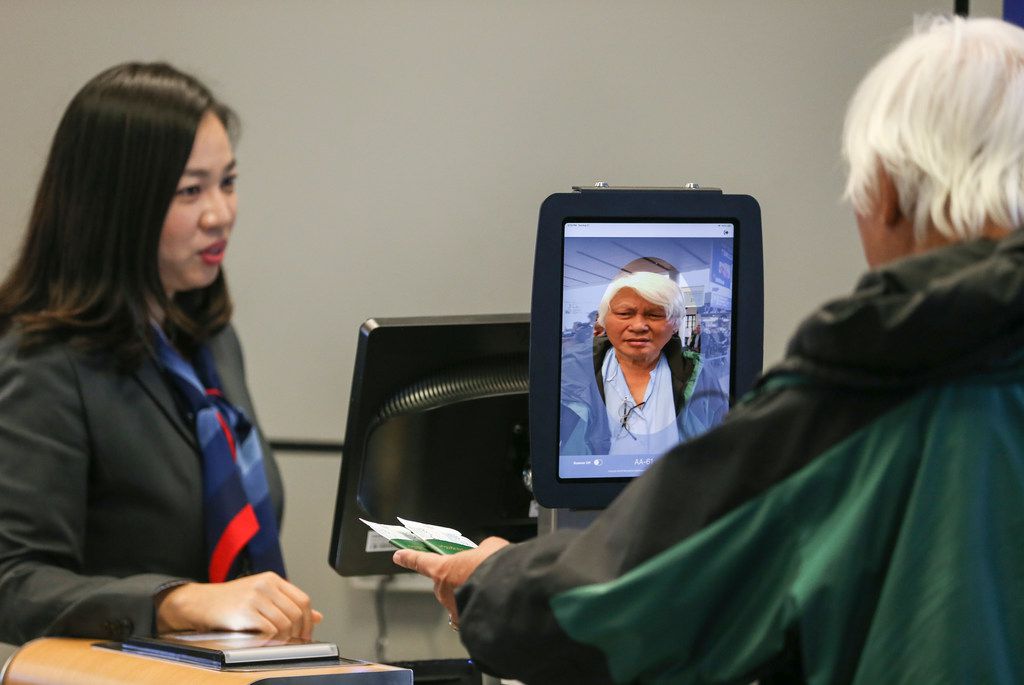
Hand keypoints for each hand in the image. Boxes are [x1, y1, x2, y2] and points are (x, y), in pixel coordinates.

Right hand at [155, 572, 323, 638]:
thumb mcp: (262, 595)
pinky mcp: (246, 611)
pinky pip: (270, 629)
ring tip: (279, 642)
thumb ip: (288, 603)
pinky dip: (272, 639)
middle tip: (294, 642)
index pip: (303, 599)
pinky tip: (266, 640)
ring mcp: (256, 597)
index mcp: (272, 579)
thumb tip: (317, 616)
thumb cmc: (231, 601)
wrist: (201, 603)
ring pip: (285, 623)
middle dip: (299, 632)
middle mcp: (266, 585)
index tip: (306, 633)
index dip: (309, 619)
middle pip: (296, 613)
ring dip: (285, 638)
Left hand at [392, 536, 509, 625]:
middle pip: (445, 583)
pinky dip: (478, 606)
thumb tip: (486, 553)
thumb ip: (481, 550)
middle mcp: (444, 591)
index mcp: (444, 569)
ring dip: (470, 593)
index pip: (421, 561)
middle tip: (476, 572)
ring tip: (490, 587)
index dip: (409, 557)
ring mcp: (454, 609)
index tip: (399, 556)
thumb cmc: (495, 569)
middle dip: (457, 578)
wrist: (508, 593)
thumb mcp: (490, 547)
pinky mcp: (467, 622)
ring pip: (459, 599)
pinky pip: (469, 612)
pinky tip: (491, 601)